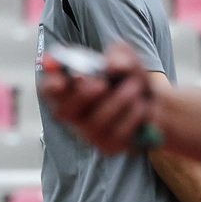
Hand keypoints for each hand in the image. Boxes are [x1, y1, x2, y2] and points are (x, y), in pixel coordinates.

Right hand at [39, 41, 157, 155]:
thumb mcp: (126, 59)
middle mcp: (74, 114)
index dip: (50, 85)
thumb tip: (113, 66)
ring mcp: (89, 134)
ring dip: (121, 98)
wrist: (151, 102)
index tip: (60, 81)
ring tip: (135, 86)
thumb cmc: (127, 79)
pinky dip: (134, 114)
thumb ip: (120, 55)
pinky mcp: (108, 146)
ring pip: (97, 121)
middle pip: (64, 111)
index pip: (48, 89)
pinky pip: (119, 131)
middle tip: (102, 84)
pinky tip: (139, 106)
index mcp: (69, 89)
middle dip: (83, 96)